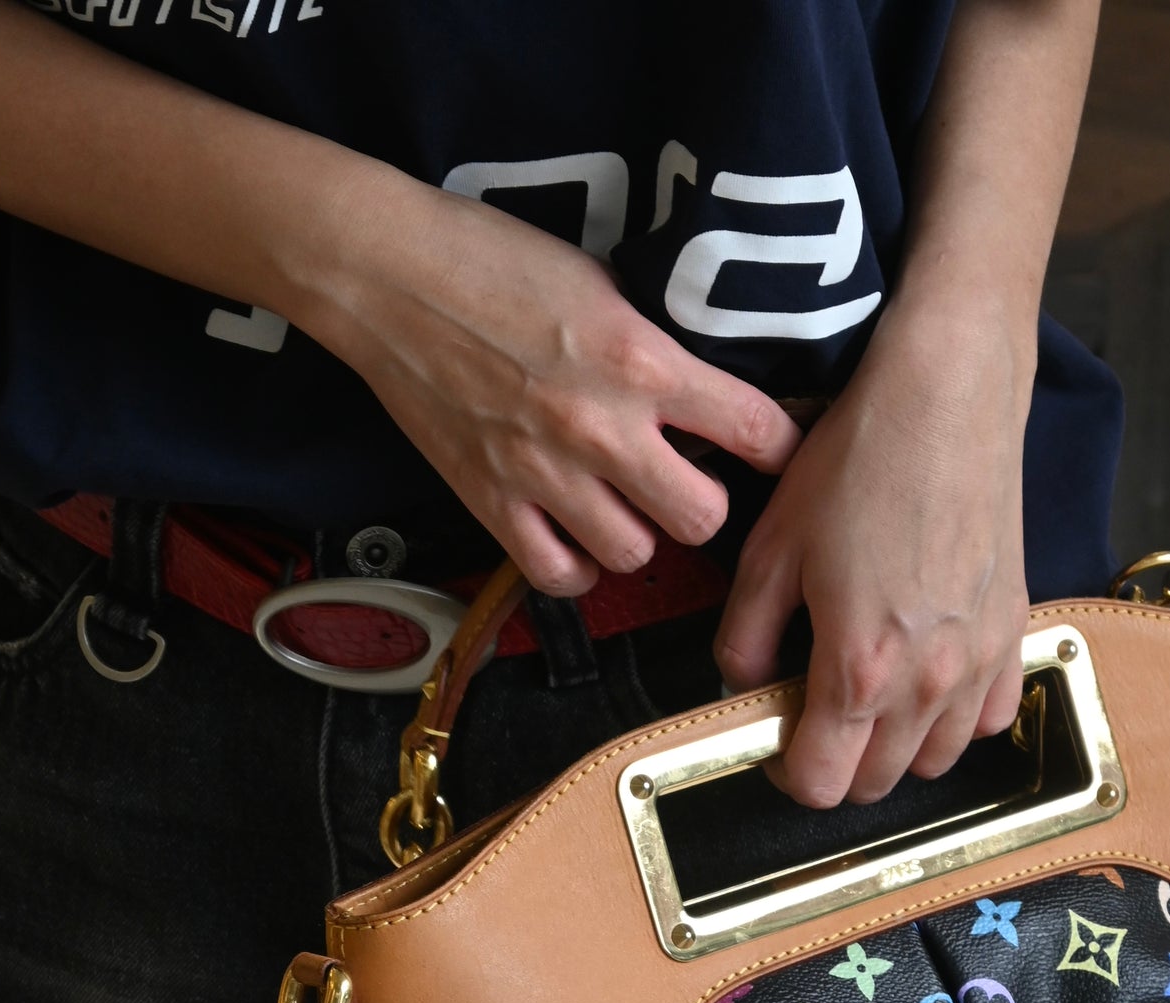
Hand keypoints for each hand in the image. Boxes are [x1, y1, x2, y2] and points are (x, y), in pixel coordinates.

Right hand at [293, 174, 800, 595]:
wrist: (386, 273)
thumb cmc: (490, 260)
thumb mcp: (601, 285)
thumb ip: (656, 349)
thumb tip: (704, 397)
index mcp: (641, 360)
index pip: (756, 430)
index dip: (782, 449)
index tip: (779, 452)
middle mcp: (601, 428)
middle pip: (701, 520)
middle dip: (704, 504)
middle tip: (687, 482)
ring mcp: (544, 473)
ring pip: (634, 555)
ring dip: (638, 535)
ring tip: (623, 505)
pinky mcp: (492, 502)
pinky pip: (559, 575)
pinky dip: (575, 565)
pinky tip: (575, 534)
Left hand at [711, 301, 1035, 807]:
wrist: (947, 400)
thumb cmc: (858, 463)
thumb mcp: (769, 550)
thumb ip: (744, 637)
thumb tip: (742, 685)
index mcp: (858, 668)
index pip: (822, 784)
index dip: (788, 774)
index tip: (777, 740)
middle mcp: (926, 682)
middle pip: (875, 785)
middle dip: (837, 765)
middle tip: (814, 715)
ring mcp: (979, 663)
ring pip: (935, 762)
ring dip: (895, 749)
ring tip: (870, 698)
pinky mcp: (1013, 634)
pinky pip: (990, 720)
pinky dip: (956, 719)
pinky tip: (928, 679)